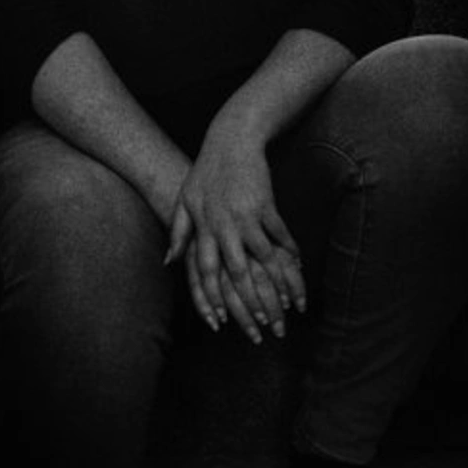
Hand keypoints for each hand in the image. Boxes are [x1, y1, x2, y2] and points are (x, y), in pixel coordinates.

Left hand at [163, 137, 305, 342]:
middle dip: (252, 302)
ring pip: (264, 258)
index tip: (220, 322)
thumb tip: (168, 263)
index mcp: (202, 228)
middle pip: (237, 272)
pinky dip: (291, 254)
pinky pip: (281, 236)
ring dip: (279, 285)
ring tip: (291, 305)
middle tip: (265, 326)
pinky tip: (299, 269)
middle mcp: (222, 226)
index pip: (204, 271)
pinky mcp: (267, 205)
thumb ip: (178, 233)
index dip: (211, 298)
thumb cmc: (205, 173)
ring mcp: (246, 216)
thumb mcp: (184, 201)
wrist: (231, 141)